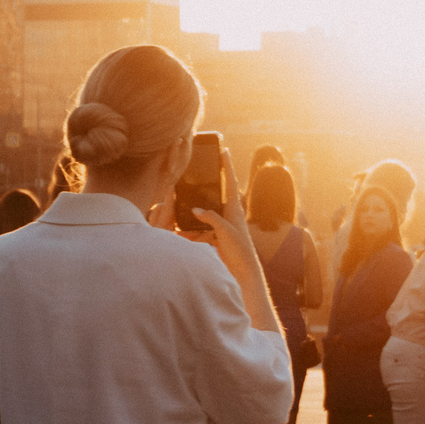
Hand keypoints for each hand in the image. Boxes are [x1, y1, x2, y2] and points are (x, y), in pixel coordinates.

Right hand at [191, 148, 260, 275]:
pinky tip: (181, 234)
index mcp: (234, 209)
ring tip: (180, 221)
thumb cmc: (239, 250)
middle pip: (214, 197)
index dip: (227, 166)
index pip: (230, 182)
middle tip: (194, 179)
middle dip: (203, 191)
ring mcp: (222, 226)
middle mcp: (229, 215)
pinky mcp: (216, 237)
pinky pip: (200, 230)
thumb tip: (195, 209)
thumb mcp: (225, 231)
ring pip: (203, 216)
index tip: (224, 151)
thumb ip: (210, 218)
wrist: (243, 272)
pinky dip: (192, 232)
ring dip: (193, 219)